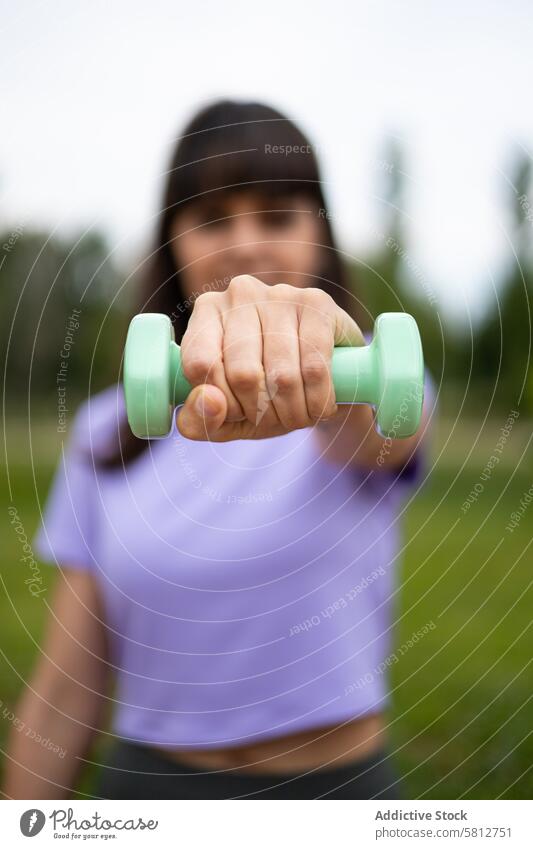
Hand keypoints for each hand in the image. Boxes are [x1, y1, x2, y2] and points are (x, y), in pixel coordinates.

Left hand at [176, 275, 364, 440]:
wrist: (330, 371)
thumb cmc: (265, 392)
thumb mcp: (224, 416)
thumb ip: (199, 420)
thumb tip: (209, 401)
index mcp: (206, 312)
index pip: (201, 364)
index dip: (224, 405)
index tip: (240, 414)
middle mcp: (239, 294)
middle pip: (243, 373)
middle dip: (262, 413)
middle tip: (275, 420)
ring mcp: (280, 294)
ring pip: (282, 375)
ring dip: (293, 412)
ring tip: (299, 416)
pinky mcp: (317, 303)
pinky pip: (315, 367)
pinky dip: (319, 399)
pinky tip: (321, 404)